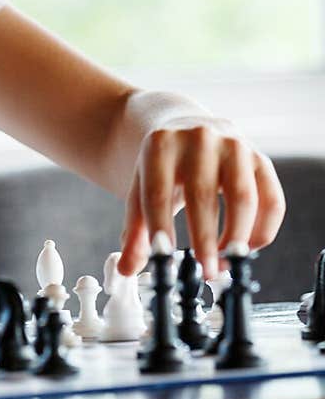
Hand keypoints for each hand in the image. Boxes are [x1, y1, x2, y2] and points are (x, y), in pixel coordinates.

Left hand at [117, 119, 285, 280]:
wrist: (185, 125)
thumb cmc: (162, 166)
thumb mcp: (140, 190)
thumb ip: (134, 231)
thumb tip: (127, 270)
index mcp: (161, 145)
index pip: (157, 193)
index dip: (161, 229)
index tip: (163, 260)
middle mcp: (199, 139)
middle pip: (202, 196)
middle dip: (204, 241)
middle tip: (205, 273)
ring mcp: (234, 145)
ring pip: (243, 198)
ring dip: (237, 239)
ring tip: (224, 264)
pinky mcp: (260, 159)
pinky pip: (272, 200)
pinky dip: (263, 231)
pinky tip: (246, 249)